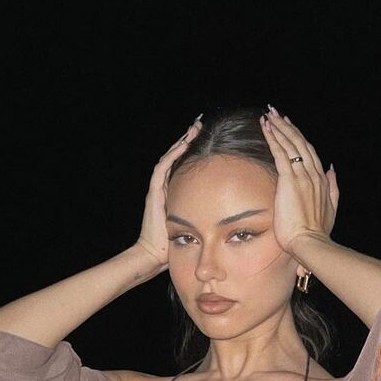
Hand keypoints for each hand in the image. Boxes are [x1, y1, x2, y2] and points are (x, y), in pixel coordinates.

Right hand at [134, 116, 202, 272]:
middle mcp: (163, 187)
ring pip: (169, 157)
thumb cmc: (174, 246)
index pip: (181, 165)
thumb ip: (205, 215)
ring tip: (194, 128)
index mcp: (172, 192)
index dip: (191, 150)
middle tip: (199, 124)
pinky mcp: (154, 193)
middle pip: (175, 156)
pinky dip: (174, 154)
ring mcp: (157, 189)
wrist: (153, 256)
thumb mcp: (193, 225)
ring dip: (181, 142)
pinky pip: (163, 168)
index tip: (204, 138)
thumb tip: (228, 213)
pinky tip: (185, 143)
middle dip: (187, 139)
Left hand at [260, 108, 338, 252]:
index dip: (299, 137)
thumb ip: (333, 187)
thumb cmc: (317, 231)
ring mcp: (302, 176)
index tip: (289, 126)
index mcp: (322, 180)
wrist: (310, 242)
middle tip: (276, 113)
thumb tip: (332, 170)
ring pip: (290, 145)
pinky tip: (266, 129)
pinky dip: (274, 139)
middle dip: (287, 126)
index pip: (309, 152)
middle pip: (300, 143)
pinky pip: (281, 154)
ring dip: (278, 128)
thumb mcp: (331, 207)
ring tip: (268, 115)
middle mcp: (313, 174)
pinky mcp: (290, 181)